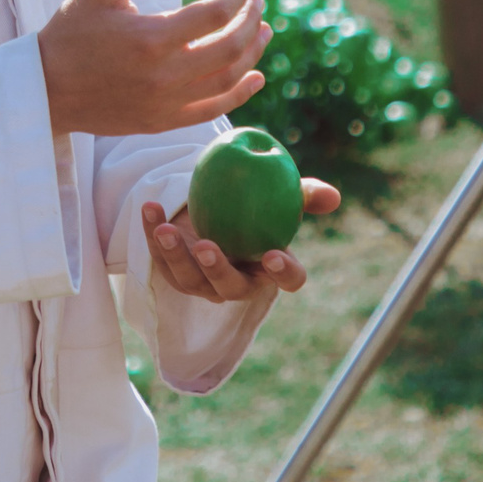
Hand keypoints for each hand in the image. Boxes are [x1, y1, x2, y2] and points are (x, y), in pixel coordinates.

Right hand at [38, 0, 268, 137]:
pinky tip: (254, 76)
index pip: (215, 14)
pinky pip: (213, 110)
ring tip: (263, 29)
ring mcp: (166, 103)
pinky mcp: (163, 121)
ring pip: (228, 80)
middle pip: (229, 47)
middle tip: (257, 1)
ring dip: (253, 52)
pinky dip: (240, 93)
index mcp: (150, 37)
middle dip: (251, 19)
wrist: (46, 88)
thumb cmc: (73, 31)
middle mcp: (163, 75)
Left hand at [144, 180, 340, 302]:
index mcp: (271, 267)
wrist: (215, 201)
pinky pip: (160, 257)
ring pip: (189, 279)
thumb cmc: (256, 201)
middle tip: (207, 247)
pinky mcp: (173, 272)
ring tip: (165, 229)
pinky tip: (149, 208)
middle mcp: (238, 282)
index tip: (274, 256)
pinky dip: (151, 233)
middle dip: (218, 270)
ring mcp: (203, 282)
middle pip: (230, 287)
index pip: (288, 280)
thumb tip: (333, 196)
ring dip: (175, 255)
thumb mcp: (280, 194)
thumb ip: (304, 194)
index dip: (283, 273)